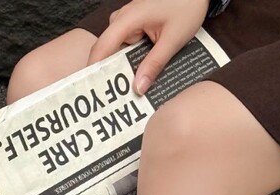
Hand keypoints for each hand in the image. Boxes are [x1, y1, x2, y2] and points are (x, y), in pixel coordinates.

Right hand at [85, 0, 210, 94]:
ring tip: (126, 91)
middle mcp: (122, 19)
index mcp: (128, 19)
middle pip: (107, 51)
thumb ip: (155, 64)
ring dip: (122, 68)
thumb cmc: (187, 6)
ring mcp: (127, 21)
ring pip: (117, 50)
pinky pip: (126, 46)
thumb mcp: (173, 39)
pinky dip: (130, 60)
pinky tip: (137, 74)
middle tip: (113, 99)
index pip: (102, 47)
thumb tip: (139, 88)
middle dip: (110, 74)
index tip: (92, 90)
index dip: (94, 69)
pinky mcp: (133, 24)